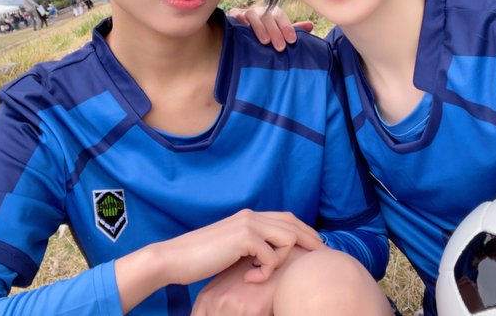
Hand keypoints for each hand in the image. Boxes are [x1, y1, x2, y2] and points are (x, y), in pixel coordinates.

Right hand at [115, 211, 322, 312]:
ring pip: (288, 237)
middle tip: (320, 258)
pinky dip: (265, 271)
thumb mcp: (231, 248)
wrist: (174, 258)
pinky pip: (271, 256)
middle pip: (294, 224)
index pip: (287, 218)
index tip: (317, 247)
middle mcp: (251, 215)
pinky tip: (249, 279)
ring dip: (281, 259)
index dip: (306, 231)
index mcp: (249, 216)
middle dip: (311, 241)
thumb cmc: (200, 258)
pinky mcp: (244, 237)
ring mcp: (248, 224)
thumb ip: (251, 244)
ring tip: (262, 274)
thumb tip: (271, 253)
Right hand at [228, 6, 312, 50]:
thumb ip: (292, 30)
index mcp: (273, 13)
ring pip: (252, 15)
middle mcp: (260, 11)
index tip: (292, 41)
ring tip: (265, 41)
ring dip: (259, 28)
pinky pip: (235, 17)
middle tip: (281, 47)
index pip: (281, 17)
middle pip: (268, 17)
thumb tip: (311, 26)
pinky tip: (244, 31)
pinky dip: (240, 22)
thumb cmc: (264, 33)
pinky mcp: (233, 16)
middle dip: (275, 31)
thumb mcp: (279, 31)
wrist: (241, 32)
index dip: (287, 27)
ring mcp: (246, 13)